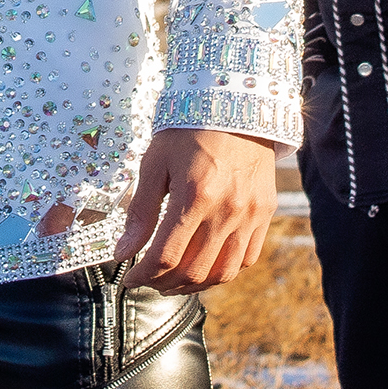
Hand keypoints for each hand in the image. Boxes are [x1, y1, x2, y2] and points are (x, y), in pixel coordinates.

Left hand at [120, 128, 276, 293]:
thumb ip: (140, 211)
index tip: (129, 276)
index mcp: (195, 195)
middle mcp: (227, 209)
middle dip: (164, 284)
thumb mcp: (155, 162)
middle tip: (148, 279)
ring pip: (223, 273)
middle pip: (193, 271)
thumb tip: (122, 251)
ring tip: (173, 281)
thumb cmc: (189, 129)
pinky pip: (247, 259)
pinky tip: (204, 267)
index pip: (165, 256)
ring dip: (194, 285)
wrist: (237, 103)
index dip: (143, 275)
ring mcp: (250, 214)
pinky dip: (223, 272)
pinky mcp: (265, 213)